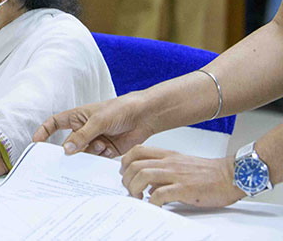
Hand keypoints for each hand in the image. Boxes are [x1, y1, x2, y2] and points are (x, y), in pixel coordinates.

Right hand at [32, 94, 155, 157]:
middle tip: (65, 158)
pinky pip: (95, 160)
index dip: (44, 132)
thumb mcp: (98, 121)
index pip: (54, 124)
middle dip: (67, 151)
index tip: (36, 142)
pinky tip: (107, 149)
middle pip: (67, 144)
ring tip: (100, 145)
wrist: (144, 116)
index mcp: (77, 117)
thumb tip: (66, 149)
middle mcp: (83, 130)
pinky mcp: (105, 151)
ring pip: (82, 154)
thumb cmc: (120, 109)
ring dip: (87, 154)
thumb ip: (82, 136)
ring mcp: (93, 141)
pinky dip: (98, 159)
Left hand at [120, 146, 243, 206]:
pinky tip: (153, 206)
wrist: (232, 175)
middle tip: (129, 189)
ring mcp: (176, 174)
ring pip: (143, 175)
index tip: (124, 172)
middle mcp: (169, 162)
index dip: (125, 161)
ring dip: (135, 188)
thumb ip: (163, 170)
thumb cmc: (209, 173)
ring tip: (137, 197)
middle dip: (126, 178)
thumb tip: (148, 184)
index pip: (138, 151)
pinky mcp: (185, 188)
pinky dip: (152, 201)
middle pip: (135, 164)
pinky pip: (161, 194)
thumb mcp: (181, 165)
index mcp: (167, 155)